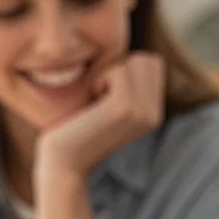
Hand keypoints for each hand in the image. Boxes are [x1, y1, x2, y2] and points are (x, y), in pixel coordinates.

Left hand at [34, 52, 164, 179]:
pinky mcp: (125, 110)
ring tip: (96, 101)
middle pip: (146, 60)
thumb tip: (137, 56)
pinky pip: (118, 71)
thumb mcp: (108, 104)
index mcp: (154, 113)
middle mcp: (154, 115)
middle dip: (119, 68)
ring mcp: (143, 113)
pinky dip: (99, 79)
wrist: (64, 162)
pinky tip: (91, 104)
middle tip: (100, 96)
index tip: (106, 95)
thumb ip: (126, 84)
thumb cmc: (76, 128)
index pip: (151, 63)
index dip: (124, 69)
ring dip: (108, 74)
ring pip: (134, 62)